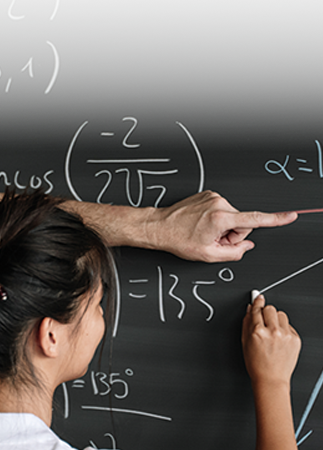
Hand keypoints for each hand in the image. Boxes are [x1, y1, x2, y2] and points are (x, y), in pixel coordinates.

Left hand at [155, 191, 297, 262]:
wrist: (159, 226)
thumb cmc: (179, 239)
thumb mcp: (209, 255)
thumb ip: (234, 252)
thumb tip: (245, 246)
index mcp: (220, 217)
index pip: (255, 219)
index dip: (276, 219)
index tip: (290, 215)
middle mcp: (218, 203)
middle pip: (242, 223)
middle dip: (232, 235)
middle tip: (213, 241)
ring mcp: (212, 197)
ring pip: (232, 218)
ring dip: (223, 228)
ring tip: (205, 233)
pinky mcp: (207, 195)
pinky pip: (222, 211)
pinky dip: (216, 220)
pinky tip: (202, 225)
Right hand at [242, 294, 300, 387]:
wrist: (271, 379)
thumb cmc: (256, 363)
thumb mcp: (245, 341)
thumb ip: (246, 322)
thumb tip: (250, 307)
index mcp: (257, 332)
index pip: (257, 309)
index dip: (257, 302)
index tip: (258, 298)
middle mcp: (273, 332)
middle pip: (270, 308)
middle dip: (266, 312)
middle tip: (264, 321)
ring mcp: (286, 336)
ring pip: (281, 314)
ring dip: (276, 319)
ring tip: (273, 331)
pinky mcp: (295, 339)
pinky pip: (289, 325)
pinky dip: (284, 329)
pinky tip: (279, 339)